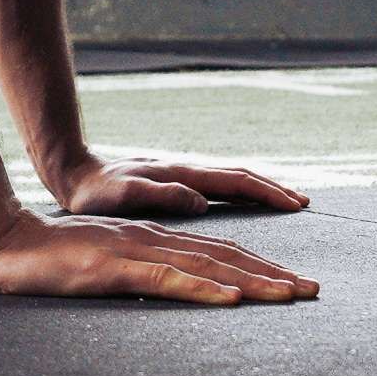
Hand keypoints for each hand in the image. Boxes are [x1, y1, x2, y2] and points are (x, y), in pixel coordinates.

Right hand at [0, 208, 318, 303]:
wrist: (4, 242)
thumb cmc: (46, 262)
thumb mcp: (101, 268)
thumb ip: (135, 275)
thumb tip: (168, 291)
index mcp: (150, 241)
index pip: (216, 252)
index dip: (258, 267)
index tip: (294, 284)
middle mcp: (151, 240)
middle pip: (225, 255)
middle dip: (272, 273)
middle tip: (314, 290)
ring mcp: (134, 252)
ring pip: (207, 265)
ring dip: (253, 281)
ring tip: (290, 295)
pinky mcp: (114, 268)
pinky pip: (167, 279)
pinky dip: (203, 288)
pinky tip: (230, 298)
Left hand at [50, 147, 308, 219]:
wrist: (72, 173)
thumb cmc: (93, 191)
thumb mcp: (122, 195)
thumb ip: (159, 195)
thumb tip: (200, 201)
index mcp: (180, 174)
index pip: (234, 180)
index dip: (266, 192)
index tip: (295, 204)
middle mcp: (185, 171)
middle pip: (240, 176)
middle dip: (273, 188)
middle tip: (304, 203)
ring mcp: (180, 175)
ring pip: (230, 179)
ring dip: (260, 189)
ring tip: (286, 200)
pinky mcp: (173, 183)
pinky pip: (216, 187)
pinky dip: (239, 192)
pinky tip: (245, 202)